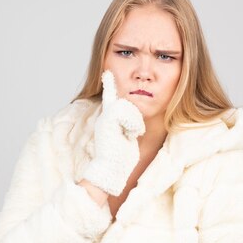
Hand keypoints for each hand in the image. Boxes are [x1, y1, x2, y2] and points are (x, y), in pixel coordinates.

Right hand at [81, 70, 144, 196]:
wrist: (111, 170)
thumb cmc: (120, 159)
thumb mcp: (127, 138)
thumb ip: (129, 126)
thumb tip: (137, 122)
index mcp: (109, 119)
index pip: (109, 97)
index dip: (109, 85)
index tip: (108, 72)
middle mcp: (105, 116)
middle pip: (126, 103)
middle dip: (134, 118)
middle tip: (131, 135)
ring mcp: (105, 118)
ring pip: (128, 107)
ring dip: (135, 123)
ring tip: (130, 136)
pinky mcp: (107, 120)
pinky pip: (127, 113)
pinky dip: (133, 125)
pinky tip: (129, 136)